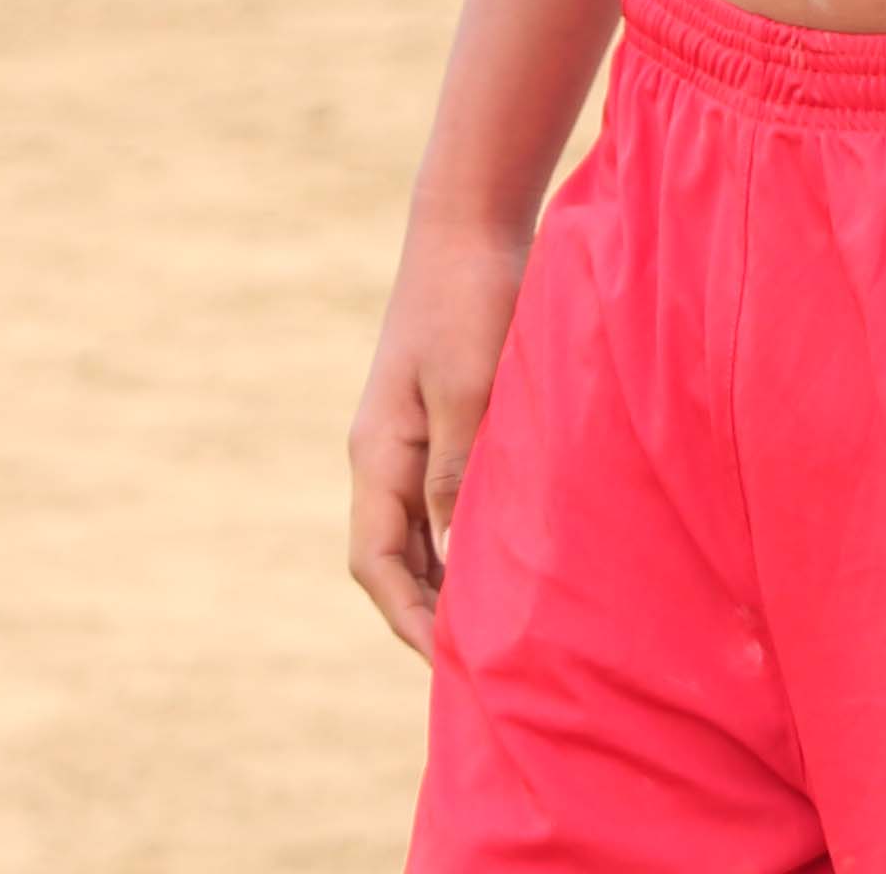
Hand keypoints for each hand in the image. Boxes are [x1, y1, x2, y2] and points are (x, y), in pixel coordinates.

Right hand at [347, 223, 531, 657]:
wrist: (471, 220)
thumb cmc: (472, 298)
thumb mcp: (469, 388)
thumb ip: (458, 470)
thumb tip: (455, 554)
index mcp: (376, 453)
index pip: (377, 564)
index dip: (410, 620)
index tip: (453, 663)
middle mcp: (384, 453)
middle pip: (393, 559)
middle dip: (427, 613)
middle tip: (481, 664)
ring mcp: (411, 435)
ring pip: (419, 532)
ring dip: (449, 579)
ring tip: (498, 625)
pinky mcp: (443, 416)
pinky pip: (445, 497)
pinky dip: (467, 536)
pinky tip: (508, 553)